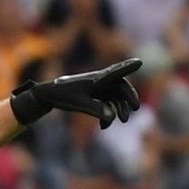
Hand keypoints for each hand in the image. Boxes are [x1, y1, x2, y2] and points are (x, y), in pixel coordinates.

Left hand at [9, 57, 141, 127]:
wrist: (49, 95)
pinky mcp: (94, 95)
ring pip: (116, 96)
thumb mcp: (79, 103)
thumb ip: (97, 109)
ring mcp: (98, 88)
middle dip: (129, 96)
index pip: (116, 71)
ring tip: (123, 121)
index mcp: (97, 78)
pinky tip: (103, 126)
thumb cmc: (63, 95)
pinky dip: (108, 114)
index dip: (128, 67)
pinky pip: (107, 104)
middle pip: (121, 85)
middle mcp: (100, 81)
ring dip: (120, 108)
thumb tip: (113, 118)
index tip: (139, 62)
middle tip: (135, 108)